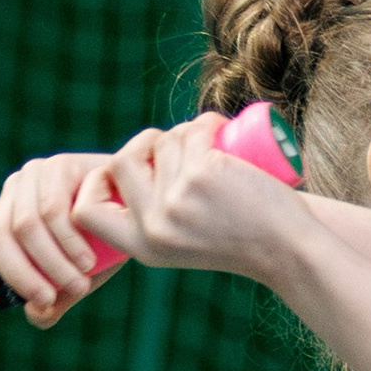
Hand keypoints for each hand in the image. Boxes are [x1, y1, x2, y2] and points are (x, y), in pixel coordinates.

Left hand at [0, 151, 121, 325]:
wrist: (141, 211)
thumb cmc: (102, 249)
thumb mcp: (71, 281)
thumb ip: (51, 301)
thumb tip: (37, 313)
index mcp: (1, 226)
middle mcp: (9, 198)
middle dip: (21, 276)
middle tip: (49, 299)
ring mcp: (32, 178)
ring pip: (24, 227)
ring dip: (52, 265)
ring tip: (79, 283)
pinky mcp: (57, 167)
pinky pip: (52, 211)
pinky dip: (68, 244)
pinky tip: (87, 260)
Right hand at [72, 115, 299, 278]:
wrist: (286, 248)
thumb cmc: (239, 238)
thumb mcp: (182, 240)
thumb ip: (154, 217)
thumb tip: (120, 168)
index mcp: (142, 247)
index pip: (85, 212)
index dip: (97, 183)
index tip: (129, 170)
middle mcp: (153, 228)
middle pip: (120, 162)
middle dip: (146, 143)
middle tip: (176, 147)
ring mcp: (175, 201)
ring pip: (162, 141)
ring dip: (185, 132)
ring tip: (212, 148)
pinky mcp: (201, 176)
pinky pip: (192, 130)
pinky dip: (208, 122)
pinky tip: (223, 131)